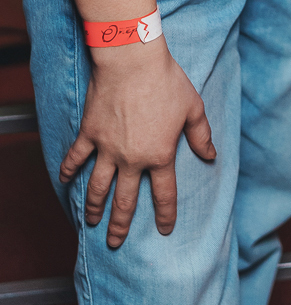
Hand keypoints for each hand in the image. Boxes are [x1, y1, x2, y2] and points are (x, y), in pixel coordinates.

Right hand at [60, 38, 215, 247]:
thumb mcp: (193, 108)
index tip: (164, 231)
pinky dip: (68, 171)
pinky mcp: (89, 134)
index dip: (165, 215)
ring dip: (93, 208)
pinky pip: (76, 158)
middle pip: (125, 201)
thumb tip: (211, 156)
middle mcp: (132, 159)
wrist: (133, 61)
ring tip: (91, 223)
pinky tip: (65, 181)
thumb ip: (201, 135)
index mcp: (160, 155)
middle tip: (116, 242)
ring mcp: (107, 149)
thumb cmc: (167, 81)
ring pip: (98, 187)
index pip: (165, 195)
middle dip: (121, 225)